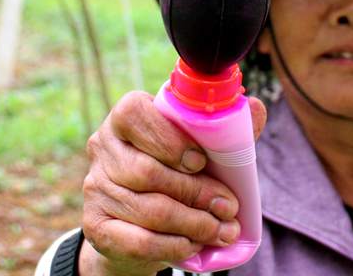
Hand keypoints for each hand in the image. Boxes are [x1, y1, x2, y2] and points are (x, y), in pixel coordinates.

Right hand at [80, 90, 266, 275]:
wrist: (136, 217)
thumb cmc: (174, 168)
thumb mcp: (196, 144)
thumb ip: (224, 129)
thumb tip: (257, 107)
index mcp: (125, 116)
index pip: (135, 115)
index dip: (168, 139)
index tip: (200, 161)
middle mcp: (103, 147)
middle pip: (147, 171)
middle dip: (196, 192)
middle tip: (229, 206)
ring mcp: (95, 187)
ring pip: (149, 209)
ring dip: (194, 223)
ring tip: (222, 229)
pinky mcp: (95, 226)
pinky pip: (138, 241)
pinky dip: (173, 246)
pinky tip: (194, 245)